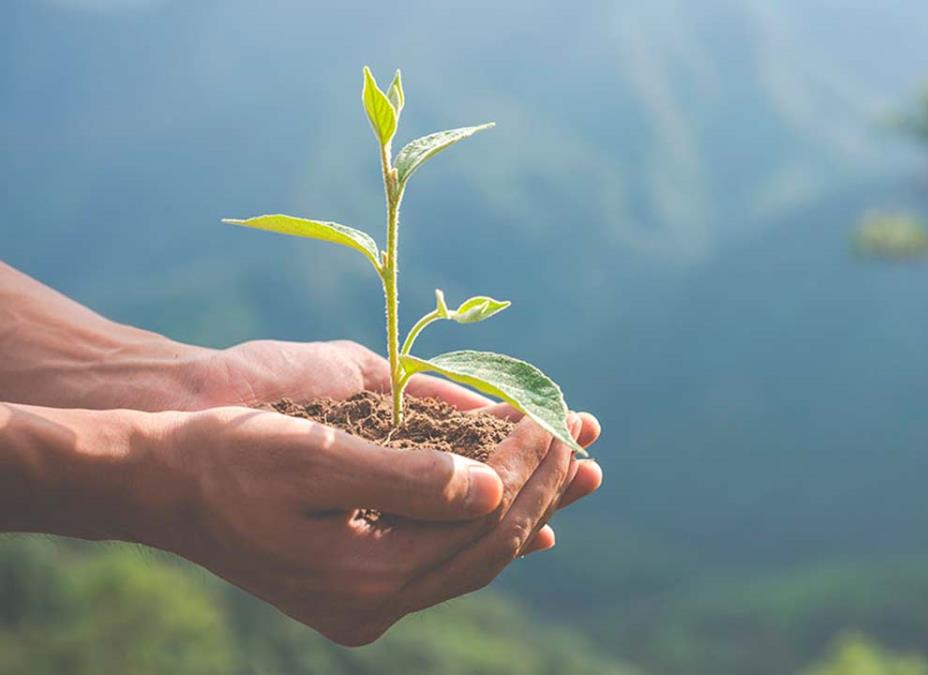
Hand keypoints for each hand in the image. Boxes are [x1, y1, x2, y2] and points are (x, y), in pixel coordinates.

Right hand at [153, 404, 597, 645]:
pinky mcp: (359, 590)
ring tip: (578, 469)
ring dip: (527, 507)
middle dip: (543, 487)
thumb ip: (407, 478)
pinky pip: (446, 565)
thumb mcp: (314, 457)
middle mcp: (374, 604)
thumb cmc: (229, 457)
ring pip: (474, 558)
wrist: (162, 486)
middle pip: (489, 546)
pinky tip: (527, 520)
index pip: (481, 522)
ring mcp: (367, 605)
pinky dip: (488, 534)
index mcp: (366, 576)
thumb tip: (492, 488)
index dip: (527, 467)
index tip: (556, 416)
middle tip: (584, 435)